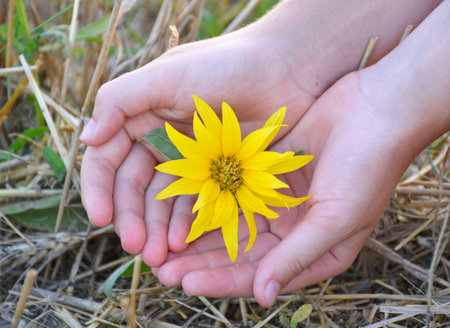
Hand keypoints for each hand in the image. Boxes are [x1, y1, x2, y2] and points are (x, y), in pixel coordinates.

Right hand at [80, 29, 317, 266]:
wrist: (284, 69)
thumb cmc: (224, 65)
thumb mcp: (167, 75)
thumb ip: (120, 100)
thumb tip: (86, 139)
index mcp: (141, 119)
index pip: (107, 160)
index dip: (100, 189)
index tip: (100, 218)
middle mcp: (161, 143)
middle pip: (134, 189)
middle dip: (132, 218)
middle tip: (136, 247)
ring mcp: (190, 161)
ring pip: (164, 203)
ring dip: (157, 229)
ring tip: (160, 256)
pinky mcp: (219, 175)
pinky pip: (196, 205)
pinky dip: (187, 224)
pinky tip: (183, 242)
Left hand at [151, 71, 421, 306]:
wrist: (375, 107)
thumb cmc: (367, 166)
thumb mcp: (336, 219)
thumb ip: (297, 256)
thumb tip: (262, 295)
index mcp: (316, 250)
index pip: (260, 273)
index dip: (221, 280)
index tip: (184, 281)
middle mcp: (295, 230)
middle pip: (239, 252)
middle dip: (201, 260)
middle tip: (161, 267)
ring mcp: (280, 200)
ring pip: (231, 223)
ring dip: (199, 233)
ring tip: (163, 242)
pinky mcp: (268, 173)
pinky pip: (233, 189)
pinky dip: (210, 198)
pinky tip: (182, 204)